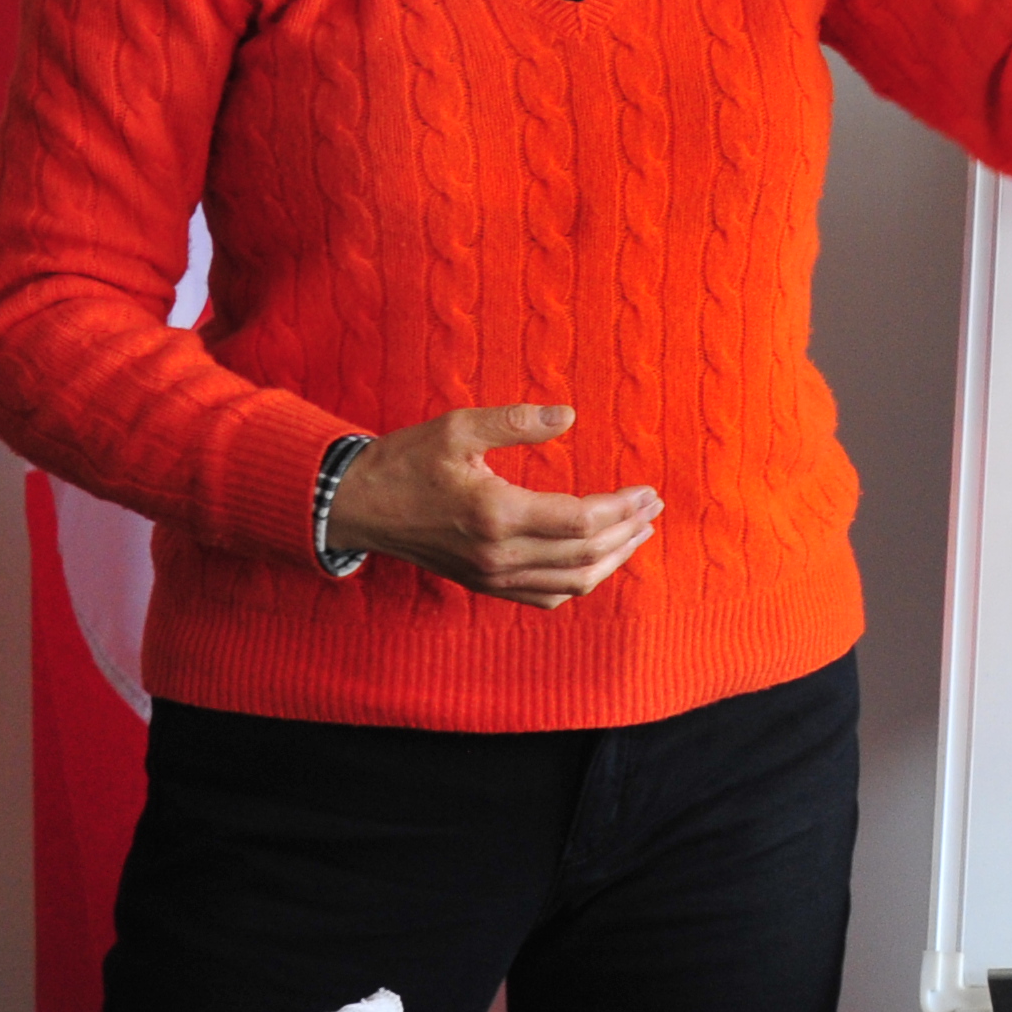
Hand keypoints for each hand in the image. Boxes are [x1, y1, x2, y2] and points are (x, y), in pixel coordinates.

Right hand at [324, 403, 659, 607]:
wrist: (357, 505)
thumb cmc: (407, 461)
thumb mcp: (459, 428)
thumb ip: (517, 422)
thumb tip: (569, 415)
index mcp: (497, 515)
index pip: (581, 521)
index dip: (623, 507)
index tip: (648, 490)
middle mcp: (498, 555)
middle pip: (585, 555)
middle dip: (629, 532)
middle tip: (654, 507)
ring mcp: (490, 576)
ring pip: (570, 582)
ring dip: (612, 560)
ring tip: (639, 533)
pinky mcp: (483, 584)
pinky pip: (544, 597)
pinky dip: (578, 582)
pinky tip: (596, 562)